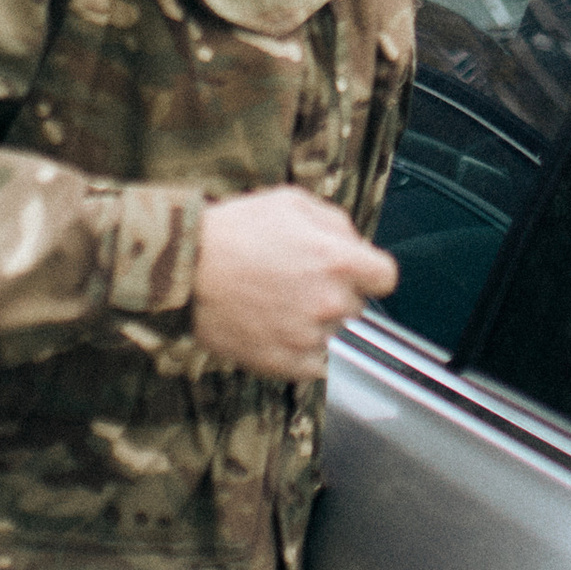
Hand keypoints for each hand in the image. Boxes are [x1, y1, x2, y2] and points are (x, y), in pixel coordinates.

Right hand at [194, 188, 396, 379]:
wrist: (185, 269)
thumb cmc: (235, 231)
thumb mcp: (292, 203)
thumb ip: (336, 223)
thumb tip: (356, 244)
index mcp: (339, 260)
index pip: (385, 279)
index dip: (368, 273)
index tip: (354, 274)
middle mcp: (331, 301)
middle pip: (356, 307)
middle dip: (336, 294)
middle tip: (300, 284)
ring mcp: (309, 337)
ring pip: (335, 336)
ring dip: (317, 324)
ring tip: (281, 305)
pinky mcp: (285, 364)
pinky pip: (315, 366)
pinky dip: (302, 352)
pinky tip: (278, 330)